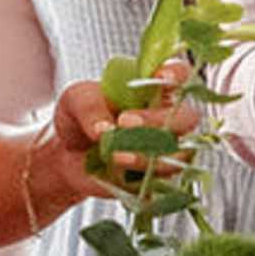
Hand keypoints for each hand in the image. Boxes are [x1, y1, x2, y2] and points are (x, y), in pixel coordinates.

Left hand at [49, 60, 204, 204]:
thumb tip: (105, 129)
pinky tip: (118, 173)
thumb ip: (90, 106)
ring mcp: (166, 150)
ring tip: (115, 155)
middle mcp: (167, 118)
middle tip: (123, 122)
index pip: (179, 74)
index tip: (160, 78)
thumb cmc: (79, 117)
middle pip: (187, 118)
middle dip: (159, 121)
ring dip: (148, 154)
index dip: (176, 75)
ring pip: (180, 154)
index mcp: (154, 89)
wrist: (67, 156)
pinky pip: (163, 181)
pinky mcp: (157, 177)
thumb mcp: (75, 99)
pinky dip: (141, 177)